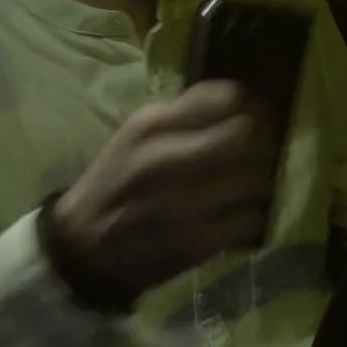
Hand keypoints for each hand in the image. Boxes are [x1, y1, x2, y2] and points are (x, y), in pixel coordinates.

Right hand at [52, 80, 279, 297]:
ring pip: (256, 179)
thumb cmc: (115, 185)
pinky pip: (249, 220)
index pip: (227, 98)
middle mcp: (166, 159)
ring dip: (261, 183)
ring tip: (250, 187)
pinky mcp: (192, 243)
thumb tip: (238, 100)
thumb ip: (182, 115)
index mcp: (151, 126)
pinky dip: (251, 218)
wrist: (82, 248)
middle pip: (248, 136)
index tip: (255, 118)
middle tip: (262, 154)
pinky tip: (238, 217)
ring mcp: (180, 204)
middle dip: (263, 144)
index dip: (251, 108)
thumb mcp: (135, 136)